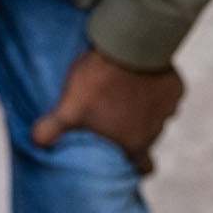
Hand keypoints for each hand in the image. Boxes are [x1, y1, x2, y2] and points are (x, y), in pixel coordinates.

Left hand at [31, 47, 183, 173]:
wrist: (129, 45)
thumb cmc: (98, 83)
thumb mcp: (68, 108)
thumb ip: (50, 131)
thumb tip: (36, 143)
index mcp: (133, 145)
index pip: (143, 168)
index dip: (135, 165)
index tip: (125, 157)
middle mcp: (156, 132)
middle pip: (147, 140)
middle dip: (134, 132)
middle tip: (117, 116)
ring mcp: (169, 109)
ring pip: (157, 117)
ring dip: (145, 109)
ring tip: (125, 93)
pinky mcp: (176, 88)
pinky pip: (168, 93)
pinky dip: (156, 88)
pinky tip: (142, 76)